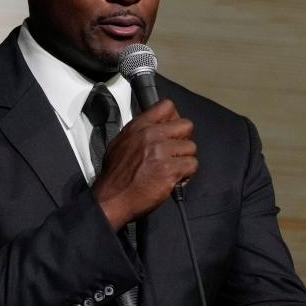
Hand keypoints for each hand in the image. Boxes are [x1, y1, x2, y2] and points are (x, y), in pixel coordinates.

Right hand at [93, 98, 197, 229]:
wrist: (112, 199)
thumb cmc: (115, 176)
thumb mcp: (119, 143)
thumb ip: (138, 132)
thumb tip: (154, 128)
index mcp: (139, 126)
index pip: (167, 106)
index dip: (174, 118)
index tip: (172, 130)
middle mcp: (151, 135)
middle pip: (186, 125)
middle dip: (183, 140)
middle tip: (175, 152)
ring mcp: (161, 152)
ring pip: (191, 147)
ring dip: (185, 159)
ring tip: (173, 169)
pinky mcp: (170, 169)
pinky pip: (192, 165)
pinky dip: (186, 174)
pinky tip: (175, 179)